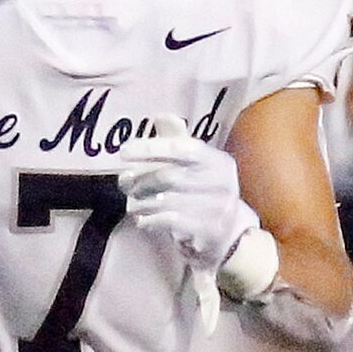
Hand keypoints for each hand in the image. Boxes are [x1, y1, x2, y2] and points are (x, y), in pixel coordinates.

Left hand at [122, 122, 257, 269]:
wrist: (228, 235)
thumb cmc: (204, 194)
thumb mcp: (197, 167)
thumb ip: (177, 142)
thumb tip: (161, 116)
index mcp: (219, 161)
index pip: (183, 148)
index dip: (151, 148)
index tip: (124, 151)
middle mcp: (223, 182)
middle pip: (170, 176)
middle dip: (141, 179)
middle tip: (124, 183)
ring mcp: (218, 208)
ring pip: (166, 201)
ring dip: (141, 202)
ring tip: (132, 202)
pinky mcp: (208, 231)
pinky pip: (170, 222)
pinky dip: (149, 220)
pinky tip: (141, 219)